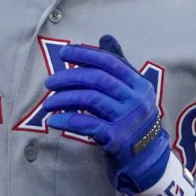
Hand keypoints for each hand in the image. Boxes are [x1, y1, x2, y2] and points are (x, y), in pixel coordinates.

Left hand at [39, 34, 171, 193]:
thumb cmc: (134, 120)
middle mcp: (136, 100)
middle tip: (49, 81)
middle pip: (98, 80)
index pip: (110, 62)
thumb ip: (119, 66)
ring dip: (64, 98)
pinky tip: (54, 120)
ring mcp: (127, 120)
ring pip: (90, 100)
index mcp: (140, 84)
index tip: (64, 53)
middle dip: (69, 77)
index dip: (85, 54)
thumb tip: (106, 37)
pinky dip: (67, 120)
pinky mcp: (116, 138)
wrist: (147, 159)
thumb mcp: (132, 92)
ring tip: (48, 102)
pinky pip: (86, 124)